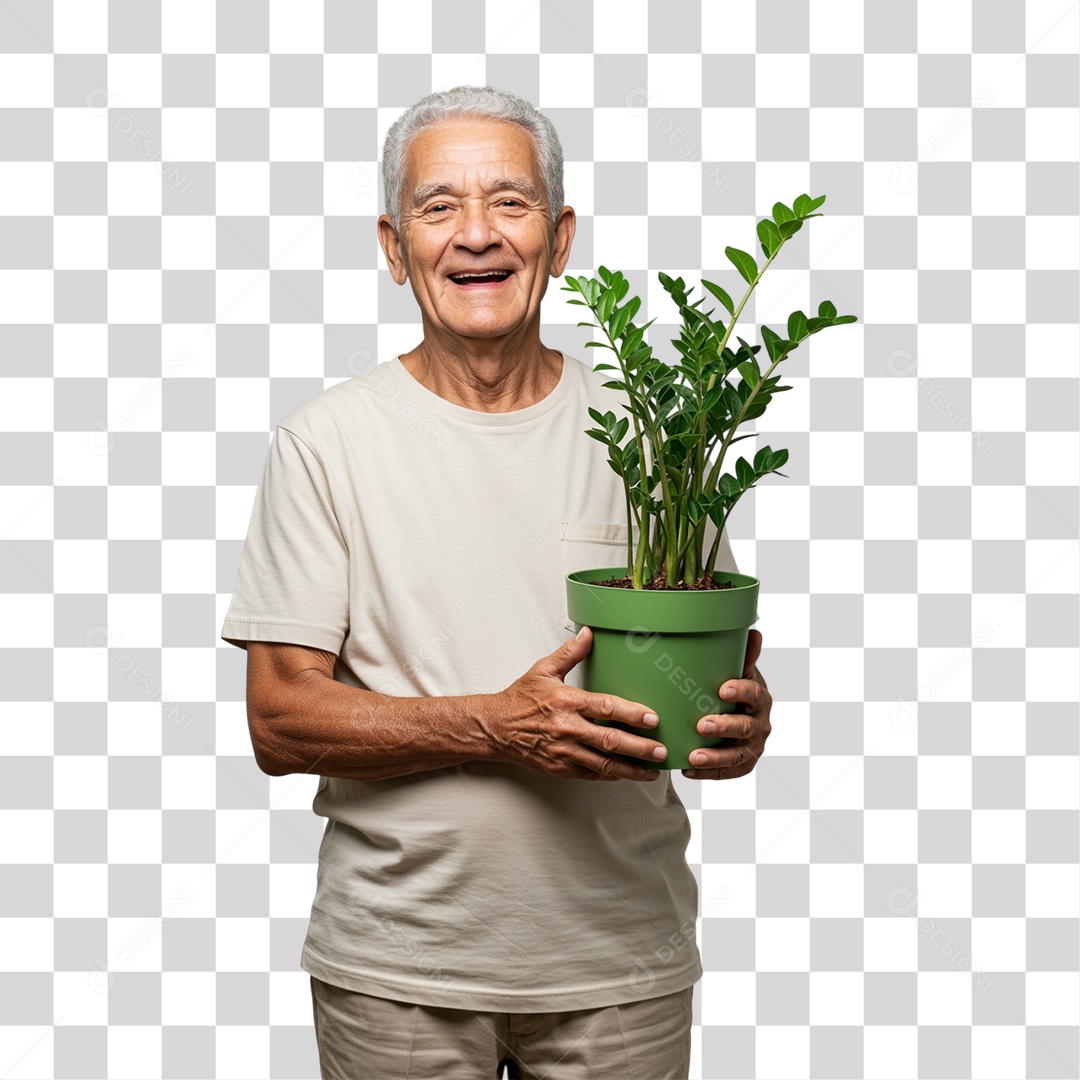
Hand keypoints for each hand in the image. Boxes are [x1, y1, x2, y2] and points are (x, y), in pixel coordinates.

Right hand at [489, 626, 668, 781]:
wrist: (495, 728)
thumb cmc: (520, 699)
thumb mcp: (543, 670)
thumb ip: (569, 653)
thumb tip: (588, 633)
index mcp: (566, 702)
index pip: (605, 708)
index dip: (631, 714)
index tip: (652, 718)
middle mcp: (566, 728)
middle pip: (610, 741)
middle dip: (640, 747)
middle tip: (661, 750)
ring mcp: (563, 752)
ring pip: (603, 764)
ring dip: (631, 768)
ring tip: (652, 770)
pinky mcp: (560, 768)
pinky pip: (590, 774)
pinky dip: (610, 776)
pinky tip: (627, 774)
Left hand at [681, 629, 771, 779]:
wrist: (736, 715)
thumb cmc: (732, 690)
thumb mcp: (738, 672)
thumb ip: (743, 656)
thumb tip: (753, 631)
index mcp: (759, 698)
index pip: (754, 694)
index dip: (741, 691)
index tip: (723, 689)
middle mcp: (759, 723)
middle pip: (744, 727)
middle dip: (724, 727)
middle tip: (701, 725)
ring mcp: (752, 746)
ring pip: (736, 754)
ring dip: (714, 757)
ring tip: (692, 757)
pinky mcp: (743, 763)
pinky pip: (728, 772)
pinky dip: (708, 773)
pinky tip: (687, 770)